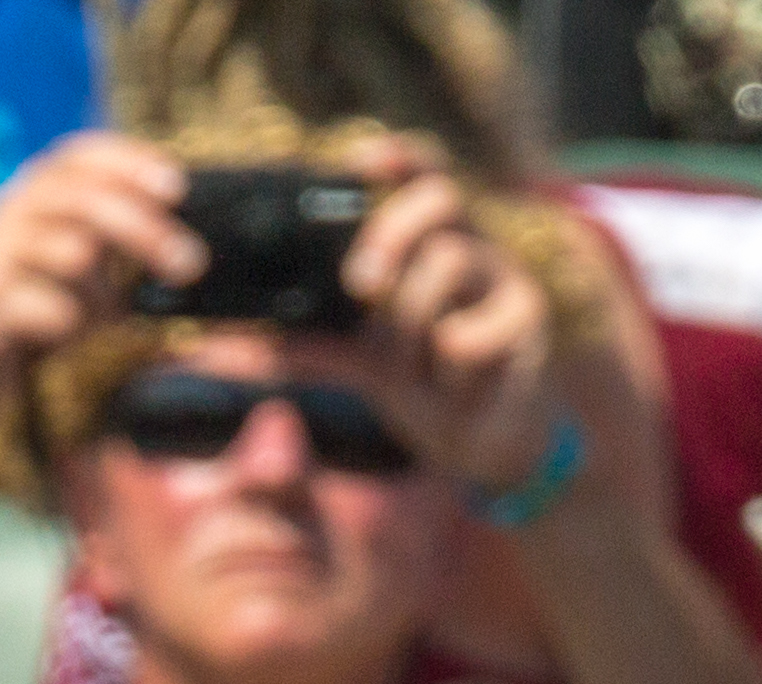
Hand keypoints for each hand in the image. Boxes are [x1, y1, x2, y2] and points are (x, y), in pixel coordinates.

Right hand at [0, 133, 198, 370]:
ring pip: (69, 252)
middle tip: (189, 264)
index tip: (177, 186)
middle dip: (144, 229)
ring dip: (102, 292)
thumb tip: (212, 290)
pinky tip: (65, 330)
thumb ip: (129, 263)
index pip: (80, 155)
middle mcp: (10, 212)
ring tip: (104, 319)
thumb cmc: (39, 318)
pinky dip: (65, 319)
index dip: (128, 161)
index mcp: (35, 194)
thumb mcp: (92, 284)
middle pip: (84, 199)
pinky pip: (39, 301)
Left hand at [346, 156, 564, 504]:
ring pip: (451, 262)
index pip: (424, 175)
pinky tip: (460, 390)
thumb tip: (234, 352)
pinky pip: (468, 334)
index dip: (399, 157)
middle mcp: (475, 248)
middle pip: (441, 197)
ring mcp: (507, 280)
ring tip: (417, 368)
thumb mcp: (367, 364)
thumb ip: (313, 349)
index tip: (360, 160)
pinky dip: (447, 370)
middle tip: (361, 283)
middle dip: (393, 230)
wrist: (488, 447)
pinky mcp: (528, 323)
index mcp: (436, 244)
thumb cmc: (429, 388)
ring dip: (414, 321)